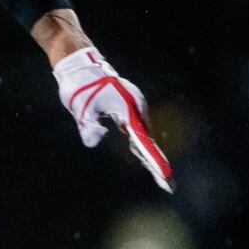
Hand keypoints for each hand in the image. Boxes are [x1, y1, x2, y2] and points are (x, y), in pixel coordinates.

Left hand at [53, 47, 173, 191]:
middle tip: (167, 184)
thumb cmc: (80, 86)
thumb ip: (88, 127)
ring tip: (159, 175)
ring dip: (148, 151)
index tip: (167, 178)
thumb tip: (93, 142)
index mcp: (128, 109)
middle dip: (157, 162)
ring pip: (144, 133)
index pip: (145, 143)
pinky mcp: (129, 103)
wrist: (80, 64)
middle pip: (149, 140)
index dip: (156, 163)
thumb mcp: (80, 109)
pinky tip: (141, 153)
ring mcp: (134, 104)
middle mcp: (136, 106)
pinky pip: (138, 126)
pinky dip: (141, 140)